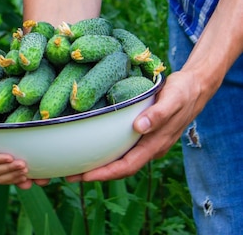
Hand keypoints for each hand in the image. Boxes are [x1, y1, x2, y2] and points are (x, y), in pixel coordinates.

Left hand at [66, 70, 203, 181]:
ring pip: (121, 160)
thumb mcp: (173, 98)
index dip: (105, 173)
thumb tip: (139, 127)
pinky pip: (122, 148)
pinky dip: (106, 152)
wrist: (195, 87)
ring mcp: (147, 142)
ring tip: (74, 165)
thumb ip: (159, 114)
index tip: (84, 176)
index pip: (127, 165)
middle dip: (95, 173)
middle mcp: (150, 147)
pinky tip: (91, 146)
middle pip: (120, 168)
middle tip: (68, 175)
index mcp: (156, 143)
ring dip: (99, 165)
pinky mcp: (143, 133)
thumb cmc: (184, 91)